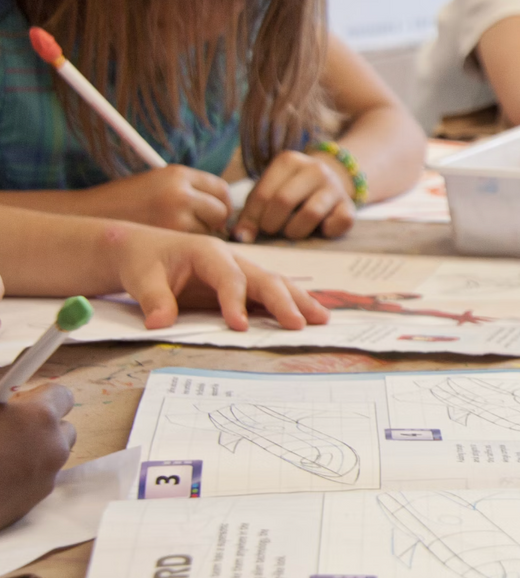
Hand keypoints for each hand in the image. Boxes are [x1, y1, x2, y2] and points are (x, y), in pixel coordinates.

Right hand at [0, 385, 75, 528]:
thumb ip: (2, 402)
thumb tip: (7, 397)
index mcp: (39, 417)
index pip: (61, 394)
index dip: (40, 397)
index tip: (22, 402)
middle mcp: (52, 446)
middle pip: (62, 426)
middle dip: (41, 426)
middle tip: (10, 428)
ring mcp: (47, 476)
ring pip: (52, 455)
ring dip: (34, 451)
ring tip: (2, 453)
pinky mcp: (36, 501)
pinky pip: (38, 480)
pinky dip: (24, 475)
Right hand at [80, 165, 229, 234]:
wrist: (85, 216)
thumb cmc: (124, 203)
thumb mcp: (157, 184)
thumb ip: (189, 191)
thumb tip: (224, 210)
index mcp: (178, 174)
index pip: (220, 189)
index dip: (220, 204)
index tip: (212, 213)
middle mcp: (179, 192)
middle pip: (220, 211)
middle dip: (215, 221)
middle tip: (197, 228)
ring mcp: (174, 216)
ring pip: (208, 231)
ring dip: (199, 235)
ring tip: (173, 234)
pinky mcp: (167, 237)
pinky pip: (191, 244)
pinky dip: (185, 246)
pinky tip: (166, 243)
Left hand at [104, 225, 329, 330]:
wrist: (141, 250)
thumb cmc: (143, 262)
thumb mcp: (140, 278)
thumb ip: (153, 299)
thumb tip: (159, 324)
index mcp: (208, 252)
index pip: (229, 277)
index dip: (235, 302)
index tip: (239, 327)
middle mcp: (232, 258)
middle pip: (264, 278)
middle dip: (284, 301)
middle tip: (299, 324)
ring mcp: (241, 270)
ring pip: (275, 283)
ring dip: (298, 301)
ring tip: (321, 320)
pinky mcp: (242, 284)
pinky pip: (270, 293)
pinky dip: (291, 304)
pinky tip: (308, 316)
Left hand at [232, 150, 354, 242]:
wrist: (328, 182)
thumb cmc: (288, 191)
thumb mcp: (267, 193)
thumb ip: (251, 212)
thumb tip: (240, 237)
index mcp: (288, 161)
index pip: (263, 194)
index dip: (251, 219)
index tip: (248, 233)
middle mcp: (314, 169)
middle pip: (284, 201)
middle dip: (271, 224)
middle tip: (271, 230)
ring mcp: (334, 186)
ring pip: (311, 213)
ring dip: (295, 231)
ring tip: (291, 231)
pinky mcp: (349, 205)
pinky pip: (340, 222)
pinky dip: (328, 231)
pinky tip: (320, 229)